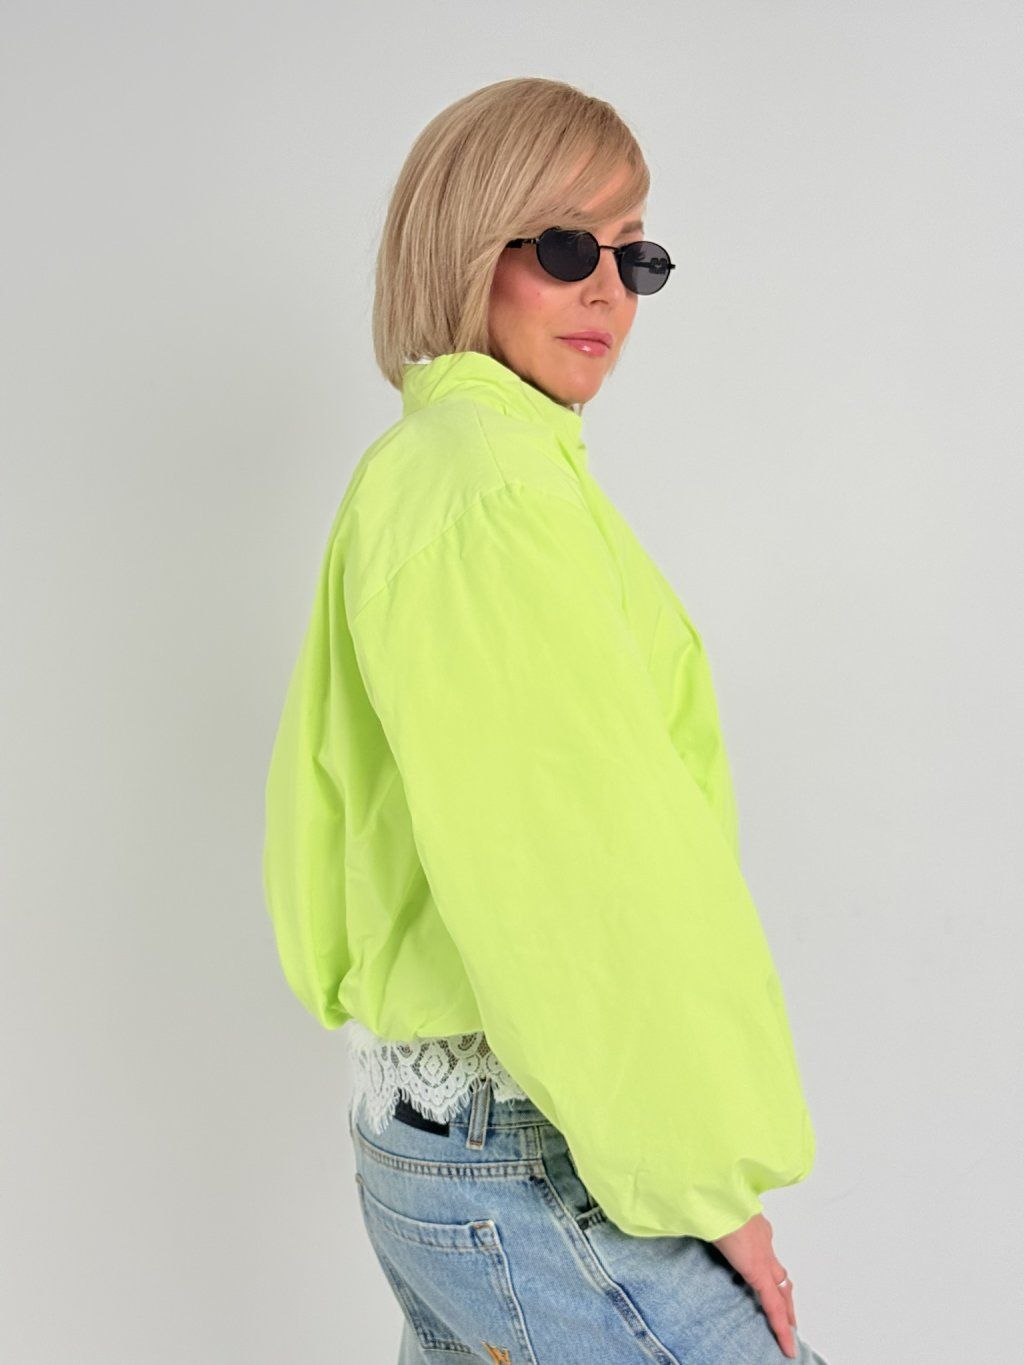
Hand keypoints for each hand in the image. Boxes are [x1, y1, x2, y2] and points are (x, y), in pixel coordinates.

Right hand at [711, 1211, 798, 1358]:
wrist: (717, 1196)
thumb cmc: (709, 1197)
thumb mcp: (710, 1210)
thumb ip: (709, 1218)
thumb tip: (697, 1217)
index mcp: (753, 1225)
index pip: (766, 1252)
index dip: (770, 1270)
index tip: (771, 1279)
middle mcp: (764, 1239)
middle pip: (780, 1274)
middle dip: (785, 1294)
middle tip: (790, 1314)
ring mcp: (764, 1256)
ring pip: (782, 1291)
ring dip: (787, 1311)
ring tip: (790, 1332)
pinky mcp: (760, 1272)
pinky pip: (774, 1306)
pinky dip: (781, 1327)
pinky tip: (787, 1345)